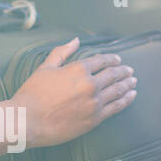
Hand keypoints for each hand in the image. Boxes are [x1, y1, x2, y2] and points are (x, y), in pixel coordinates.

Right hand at [11, 39, 136, 149]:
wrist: (28, 120)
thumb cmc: (33, 94)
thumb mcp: (45, 68)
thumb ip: (62, 52)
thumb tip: (75, 40)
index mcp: (78, 70)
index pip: (101, 61)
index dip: (111, 59)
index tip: (117, 59)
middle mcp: (90, 85)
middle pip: (113, 75)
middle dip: (123, 71)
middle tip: (129, 70)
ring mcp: (94, 102)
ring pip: (117, 90)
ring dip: (127, 84)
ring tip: (133, 81)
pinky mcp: (95, 119)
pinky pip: (116, 107)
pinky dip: (126, 100)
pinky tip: (131, 96)